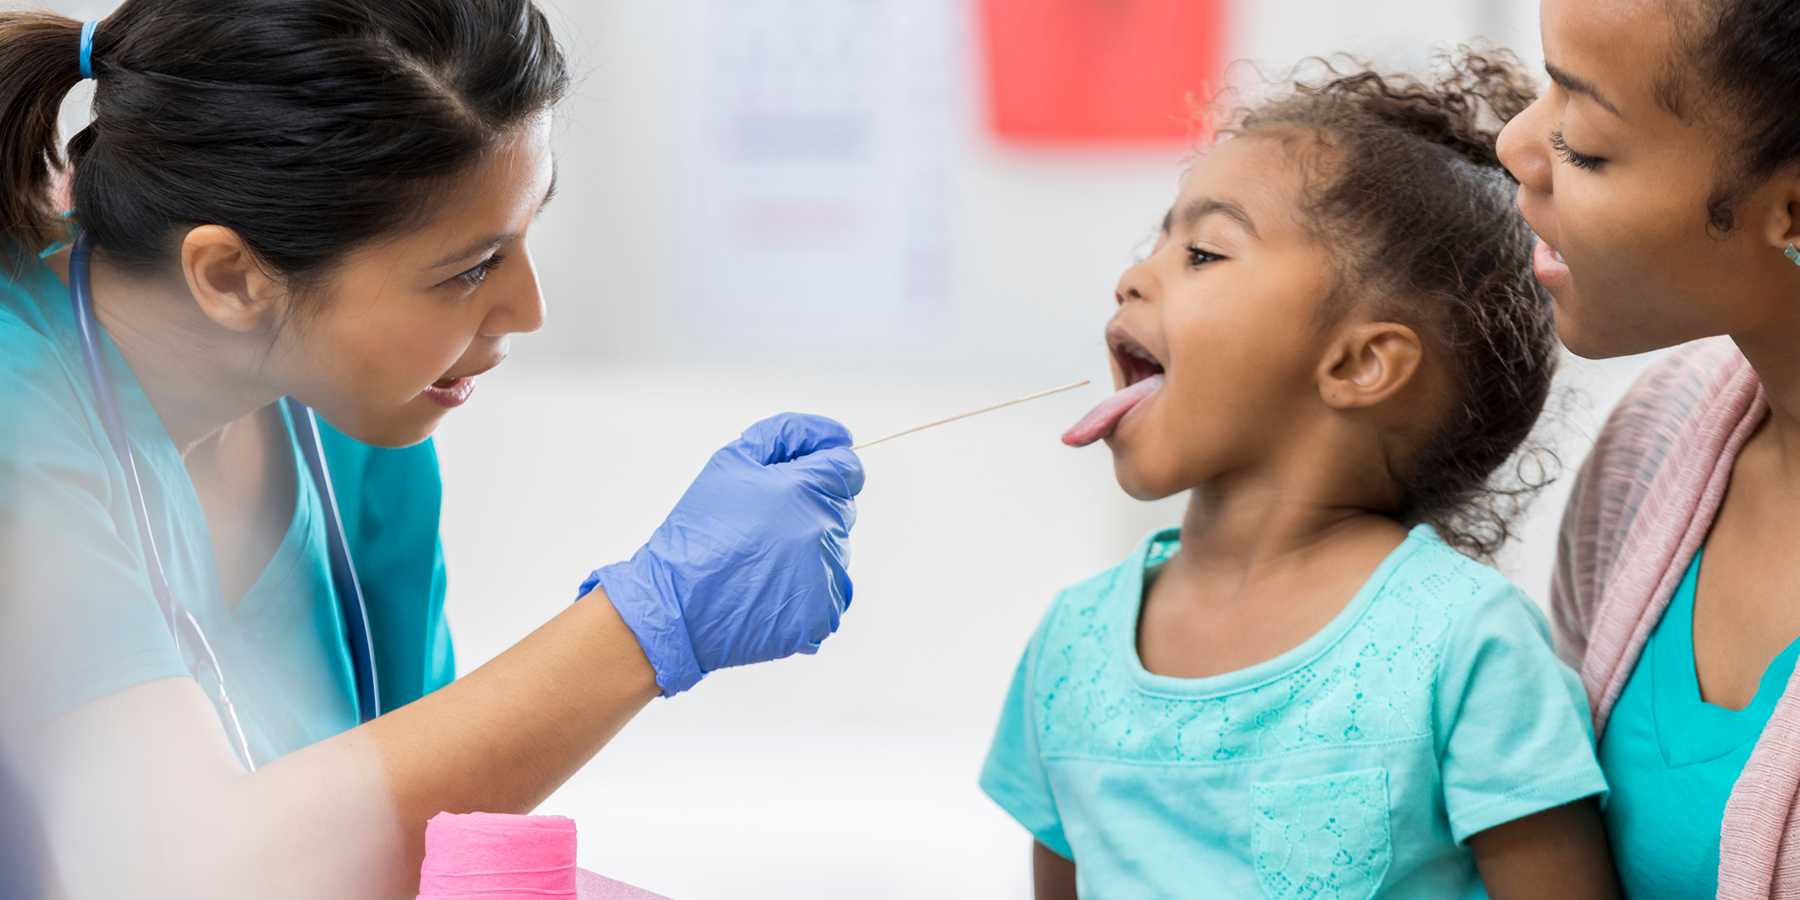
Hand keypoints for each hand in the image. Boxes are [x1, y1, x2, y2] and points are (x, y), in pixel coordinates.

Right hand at [579, 413, 864, 695]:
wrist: (677, 603)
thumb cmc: (699, 530)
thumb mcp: (731, 461)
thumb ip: (787, 435)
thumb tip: (835, 435)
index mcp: (804, 489)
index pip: (848, 468)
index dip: (827, 468)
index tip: (803, 480)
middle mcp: (821, 531)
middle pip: (842, 507)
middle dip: (813, 506)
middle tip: (767, 524)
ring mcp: (825, 575)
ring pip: (836, 549)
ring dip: (809, 548)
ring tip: (763, 560)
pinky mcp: (822, 613)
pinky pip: (831, 590)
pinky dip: (807, 587)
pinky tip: (771, 587)